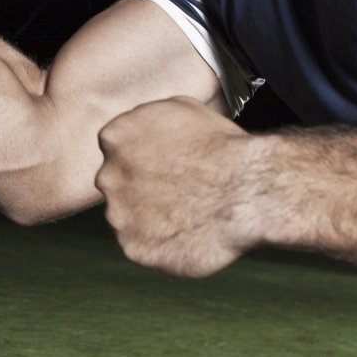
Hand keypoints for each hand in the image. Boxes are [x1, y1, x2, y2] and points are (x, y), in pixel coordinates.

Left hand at [96, 97, 263, 278]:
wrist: (247, 189)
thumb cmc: (223, 146)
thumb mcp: (181, 108)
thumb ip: (150, 122)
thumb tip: (147, 131)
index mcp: (114, 137)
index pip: (119, 151)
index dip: (147, 160)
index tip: (170, 167)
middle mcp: (108, 176)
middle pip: (119, 185)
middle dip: (144, 189)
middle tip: (181, 192)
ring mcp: (118, 215)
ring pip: (128, 218)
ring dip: (151, 218)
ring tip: (189, 215)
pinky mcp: (134, 248)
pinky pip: (144, 248)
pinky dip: (163, 245)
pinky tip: (189, 235)